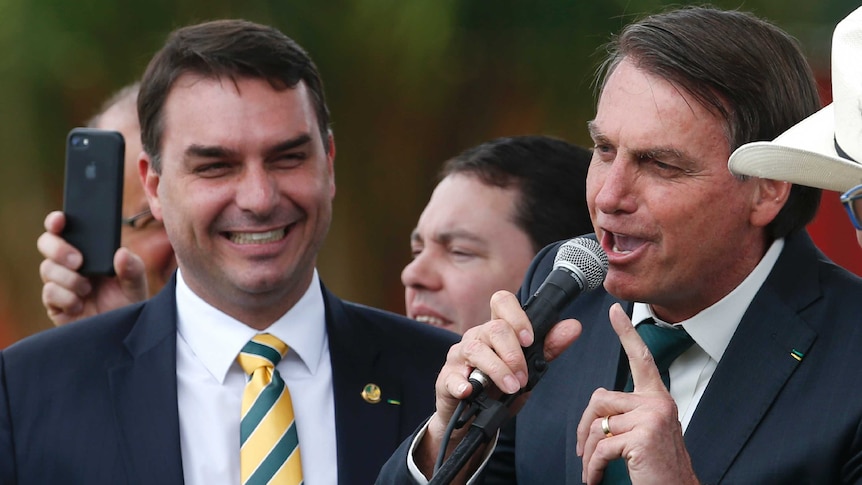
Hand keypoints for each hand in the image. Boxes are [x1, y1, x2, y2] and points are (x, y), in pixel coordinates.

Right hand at [37, 211, 148, 325]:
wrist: (121, 331)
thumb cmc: (128, 302)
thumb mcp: (136, 282)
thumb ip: (133, 267)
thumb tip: (122, 253)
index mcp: (88, 252)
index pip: (65, 230)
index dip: (56, 222)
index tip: (60, 220)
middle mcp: (70, 264)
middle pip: (46, 244)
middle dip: (59, 249)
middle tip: (78, 261)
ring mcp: (59, 283)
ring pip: (47, 269)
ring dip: (69, 278)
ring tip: (87, 289)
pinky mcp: (54, 303)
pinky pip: (49, 292)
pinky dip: (66, 297)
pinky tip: (79, 304)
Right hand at [416, 290, 581, 477]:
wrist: (471, 417)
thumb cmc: (497, 388)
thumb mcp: (527, 370)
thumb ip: (548, 348)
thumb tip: (573, 326)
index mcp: (496, 331)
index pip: (502, 302)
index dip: (517, 316)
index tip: (529, 339)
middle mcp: (476, 337)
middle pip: (494, 328)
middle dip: (514, 354)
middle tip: (523, 377)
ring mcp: (459, 357)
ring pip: (476, 349)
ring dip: (497, 369)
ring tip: (511, 387)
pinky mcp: (446, 379)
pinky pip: (451, 376)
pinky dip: (462, 383)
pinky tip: (470, 391)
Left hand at [576, 303, 697, 484]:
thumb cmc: (659, 468)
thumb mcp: (645, 433)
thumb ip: (627, 413)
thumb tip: (598, 408)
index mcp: (657, 399)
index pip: (640, 360)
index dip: (627, 334)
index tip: (615, 313)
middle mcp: (657, 403)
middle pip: (600, 400)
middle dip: (585, 428)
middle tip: (584, 451)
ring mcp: (651, 418)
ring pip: (597, 426)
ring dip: (589, 453)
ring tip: (593, 469)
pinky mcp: (642, 437)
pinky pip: (601, 447)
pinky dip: (593, 467)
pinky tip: (595, 477)